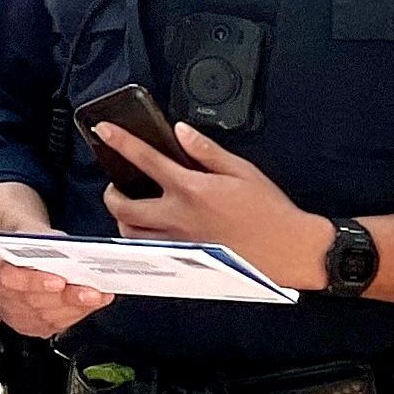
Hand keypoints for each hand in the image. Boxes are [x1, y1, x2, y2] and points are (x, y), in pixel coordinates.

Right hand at [0, 180, 108, 338]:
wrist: (18, 252)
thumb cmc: (22, 240)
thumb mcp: (27, 228)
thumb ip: (40, 235)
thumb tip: (64, 244)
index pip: (9, 279)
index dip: (35, 282)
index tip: (59, 280)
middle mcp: (2, 295)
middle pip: (34, 302)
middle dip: (66, 298)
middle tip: (91, 291)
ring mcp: (16, 313)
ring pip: (47, 317)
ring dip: (77, 307)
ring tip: (98, 295)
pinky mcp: (32, 324)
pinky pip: (56, 324)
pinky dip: (78, 313)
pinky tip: (94, 303)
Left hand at [98, 123, 322, 287]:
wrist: (288, 250)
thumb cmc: (270, 212)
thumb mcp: (241, 170)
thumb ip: (205, 150)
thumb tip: (181, 132)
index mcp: (192, 190)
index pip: (145, 159)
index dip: (120, 142)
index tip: (104, 131)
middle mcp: (178, 218)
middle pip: (123, 205)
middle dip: (111, 192)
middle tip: (116, 185)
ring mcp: (177, 243)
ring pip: (129, 233)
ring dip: (123, 218)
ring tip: (131, 208)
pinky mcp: (183, 261)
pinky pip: (147, 252)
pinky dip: (140, 240)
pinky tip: (150, 231)